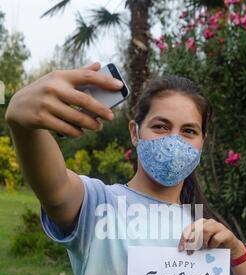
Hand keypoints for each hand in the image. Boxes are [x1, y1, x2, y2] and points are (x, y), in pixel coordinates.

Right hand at [5, 62, 122, 136]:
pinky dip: (77, 133)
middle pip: (83, 101)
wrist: (20, 106)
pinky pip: (65, 129)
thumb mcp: (59, 80)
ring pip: (76, 118)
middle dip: (100, 110)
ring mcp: (46, 104)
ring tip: (98, 127)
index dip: (105, 81)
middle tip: (111, 117)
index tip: (119, 86)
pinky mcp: (41, 118)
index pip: (87, 76)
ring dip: (90, 124)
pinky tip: (82, 133)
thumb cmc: (46, 91)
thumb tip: (99, 64)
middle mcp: (53, 88)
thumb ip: (79, 74)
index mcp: (61, 76)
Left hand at [178, 218, 245, 257]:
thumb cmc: (214, 246)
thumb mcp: (202, 244)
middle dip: (192, 241)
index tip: (181, 249)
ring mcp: (219, 226)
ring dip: (202, 242)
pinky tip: (213, 248)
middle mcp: (209, 222)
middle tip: (190, 253)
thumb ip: (194, 243)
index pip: (189, 228)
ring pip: (206, 230)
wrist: (232, 249)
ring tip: (204, 249)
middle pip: (197, 228)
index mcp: (201, 223)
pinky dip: (213, 245)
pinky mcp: (227, 233)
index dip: (184, 238)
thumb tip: (183, 248)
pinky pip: (216, 238)